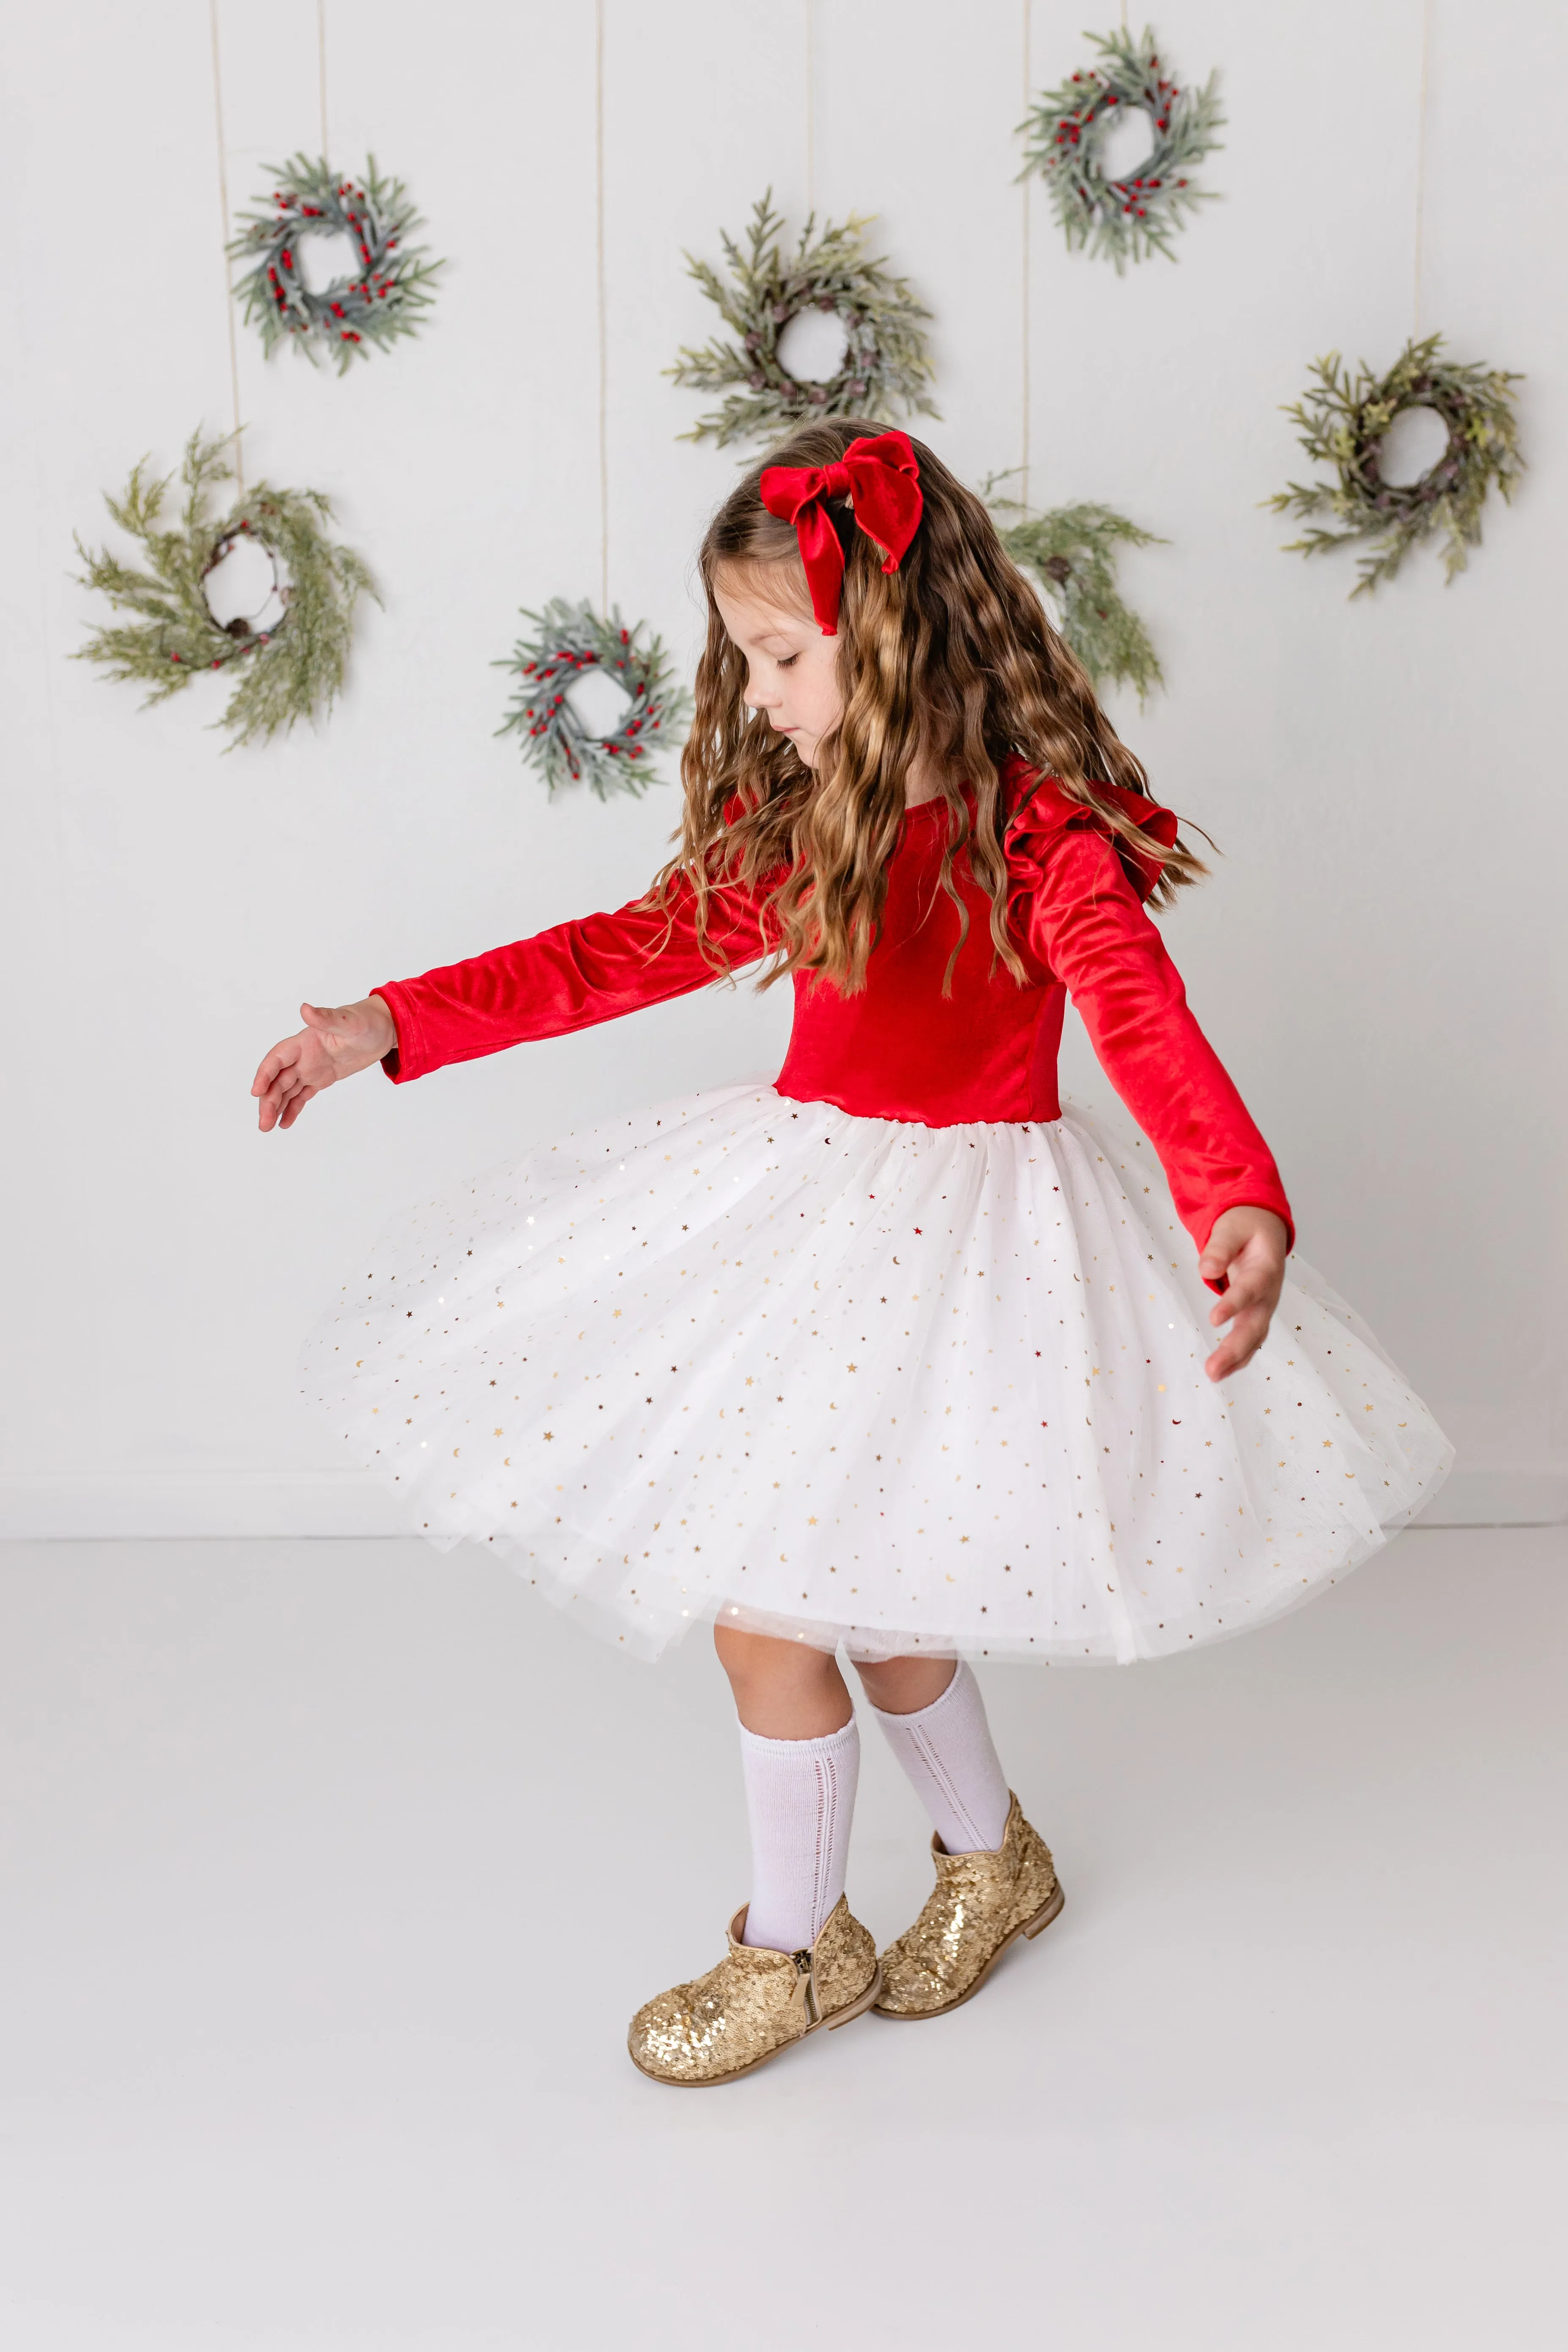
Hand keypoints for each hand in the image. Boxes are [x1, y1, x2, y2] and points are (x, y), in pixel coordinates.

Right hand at [251, 996, 396, 1131]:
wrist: (383, 1029)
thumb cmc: (367, 1021)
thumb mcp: (349, 1022)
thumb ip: (327, 1018)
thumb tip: (305, 1009)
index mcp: (305, 1042)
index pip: (277, 1059)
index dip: (265, 1074)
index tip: (256, 1092)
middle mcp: (303, 1056)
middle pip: (278, 1079)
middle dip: (268, 1100)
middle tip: (263, 1123)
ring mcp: (311, 1068)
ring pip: (286, 1090)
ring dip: (274, 1107)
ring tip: (266, 1126)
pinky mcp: (321, 1078)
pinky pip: (301, 1096)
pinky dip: (291, 1109)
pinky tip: (284, 1123)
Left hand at [1198, 1206, 1288, 1381]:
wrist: (1265, 1228)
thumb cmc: (1246, 1228)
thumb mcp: (1232, 1228)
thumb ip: (1220, 1247)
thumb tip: (1207, 1270)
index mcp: (1265, 1267)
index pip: (1251, 1288)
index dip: (1234, 1304)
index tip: (1214, 1319)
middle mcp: (1269, 1292)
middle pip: (1255, 1323)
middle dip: (1235, 1347)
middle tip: (1213, 1368)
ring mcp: (1265, 1306)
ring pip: (1255, 1337)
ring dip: (1235, 1359)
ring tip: (1213, 1375)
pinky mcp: (1257, 1313)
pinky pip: (1251, 1339)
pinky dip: (1239, 1357)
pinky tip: (1221, 1372)